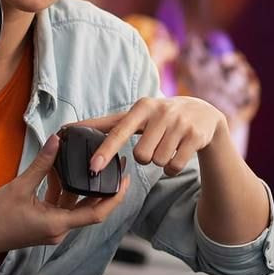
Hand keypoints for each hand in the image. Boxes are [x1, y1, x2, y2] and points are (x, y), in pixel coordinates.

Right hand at [0, 135, 130, 267]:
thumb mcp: (20, 186)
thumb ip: (42, 164)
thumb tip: (56, 141)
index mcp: (57, 224)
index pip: (97, 213)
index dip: (114, 197)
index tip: (125, 180)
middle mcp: (59, 230)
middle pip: (90, 208)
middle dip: (104, 189)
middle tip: (116, 167)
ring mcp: (53, 229)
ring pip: (75, 206)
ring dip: (81, 187)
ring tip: (90, 165)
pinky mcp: (45, 224)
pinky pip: (61, 206)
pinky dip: (64, 191)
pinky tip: (59, 173)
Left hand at [80, 96, 226, 177]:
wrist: (205, 114)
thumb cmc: (161, 117)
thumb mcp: (138, 114)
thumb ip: (108, 124)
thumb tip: (69, 128)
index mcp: (142, 107)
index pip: (119, 131)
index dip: (105, 150)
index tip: (93, 166)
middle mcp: (161, 112)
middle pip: (141, 155)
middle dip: (145, 156)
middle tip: (154, 144)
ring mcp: (180, 123)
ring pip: (158, 162)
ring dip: (160, 161)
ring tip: (167, 146)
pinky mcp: (196, 136)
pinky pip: (174, 166)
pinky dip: (172, 167)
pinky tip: (178, 153)